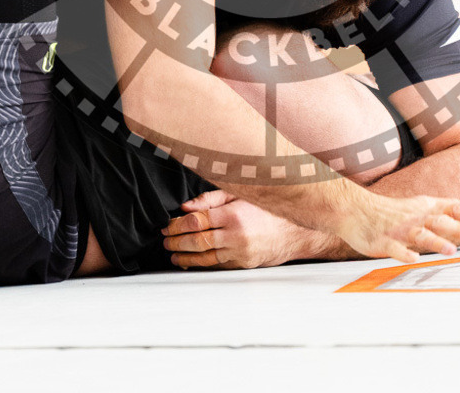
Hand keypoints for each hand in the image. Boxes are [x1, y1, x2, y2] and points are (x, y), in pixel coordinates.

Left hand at [163, 190, 300, 269]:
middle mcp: (235, 235)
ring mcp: (239, 253)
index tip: (167, 224)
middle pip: (196, 241)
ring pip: (204, 257)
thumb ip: (211, 199)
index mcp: (233, 214)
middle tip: (164, 239)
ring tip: (172, 253)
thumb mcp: (241, 195)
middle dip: (176, 240)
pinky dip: (200, 264)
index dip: (177, 224)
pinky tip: (189, 261)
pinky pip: (216, 265)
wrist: (294, 231)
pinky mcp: (242, 264)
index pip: (196, 221)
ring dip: (184, 256)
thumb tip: (186, 207)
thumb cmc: (267, 209)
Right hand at [337, 192, 459, 262]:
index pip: (455, 207)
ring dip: (436, 242)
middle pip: (442, 222)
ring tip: (451, 251)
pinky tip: (412, 259)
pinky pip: (395, 248)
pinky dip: (404, 254)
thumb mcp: (419, 209)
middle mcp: (416, 216)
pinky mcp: (383, 241)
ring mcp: (400, 229)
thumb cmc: (390, 213)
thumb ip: (442, 218)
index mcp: (426, 207)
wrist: (354, 209)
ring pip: (421, 235)